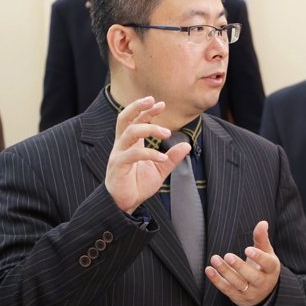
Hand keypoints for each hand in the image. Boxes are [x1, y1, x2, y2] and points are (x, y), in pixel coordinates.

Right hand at [105, 96, 189, 213]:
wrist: (125, 204)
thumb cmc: (138, 185)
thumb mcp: (160, 169)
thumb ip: (172, 157)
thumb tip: (187, 145)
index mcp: (131, 143)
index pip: (136, 120)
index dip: (146, 110)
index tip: (161, 103)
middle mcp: (123, 145)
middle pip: (125, 118)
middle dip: (138, 107)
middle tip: (154, 101)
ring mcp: (118, 155)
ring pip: (130, 132)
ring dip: (149, 129)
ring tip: (167, 133)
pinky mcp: (118, 166)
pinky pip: (133, 155)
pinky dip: (149, 153)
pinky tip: (163, 157)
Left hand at [206, 221, 281, 305]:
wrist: (262, 294)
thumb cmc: (263, 268)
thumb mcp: (266, 253)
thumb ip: (262, 239)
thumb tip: (263, 222)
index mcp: (271, 270)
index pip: (267, 264)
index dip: (258, 257)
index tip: (247, 249)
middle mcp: (262, 283)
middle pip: (252, 276)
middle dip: (240, 267)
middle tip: (228, 256)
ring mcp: (250, 292)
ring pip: (237, 283)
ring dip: (225, 271)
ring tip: (214, 259)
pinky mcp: (238, 298)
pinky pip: (226, 289)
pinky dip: (217, 280)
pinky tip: (209, 270)